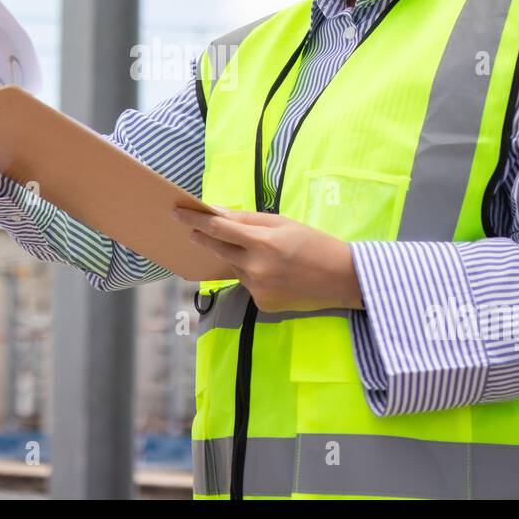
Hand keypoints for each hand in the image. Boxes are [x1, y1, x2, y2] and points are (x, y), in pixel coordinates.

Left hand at [172, 206, 362, 311]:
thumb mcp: (283, 223)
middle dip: (203, 238)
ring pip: (235, 267)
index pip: (218, 229)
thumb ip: (248, 219)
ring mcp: (258, 289)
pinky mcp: (262, 305)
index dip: (194, 220)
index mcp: (262, 242)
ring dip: (238, 258)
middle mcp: (256, 268)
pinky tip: (275, 273)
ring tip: (264, 252)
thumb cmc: (314, 243)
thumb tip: (218, 213)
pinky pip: (248, 285)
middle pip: (218, 249)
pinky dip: (254, 276)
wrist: (342, 278)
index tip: (176, 213)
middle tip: (190, 229)